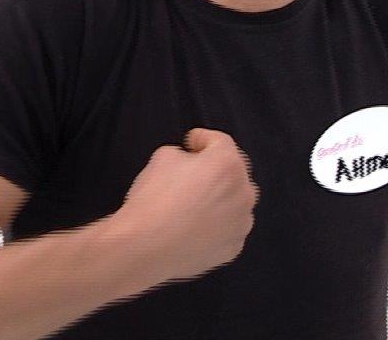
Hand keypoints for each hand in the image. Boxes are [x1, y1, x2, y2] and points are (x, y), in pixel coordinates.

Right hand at [117, 128, 258, 282]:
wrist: (145, 249)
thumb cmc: (153, 202)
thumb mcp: (161, 158)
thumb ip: (182, 153)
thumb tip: (186, 161)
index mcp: (227, 164)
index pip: (219, 141)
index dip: (202, 139)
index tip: (192, 143)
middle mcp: (242, 193)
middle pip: (233, 172)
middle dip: (214, 170)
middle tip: (191, 174)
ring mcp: (241, 222)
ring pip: (234, 202)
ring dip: (219, 198)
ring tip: (192, 205)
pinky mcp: (233, 247)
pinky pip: (229, 228)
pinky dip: (217, 224)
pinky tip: (194, 226)